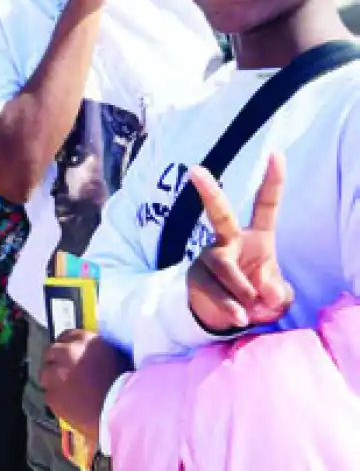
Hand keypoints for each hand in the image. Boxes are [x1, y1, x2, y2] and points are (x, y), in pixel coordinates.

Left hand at [41, 330, 131, 442]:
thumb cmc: (126, 385)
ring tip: (67, 391)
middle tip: (66, 375)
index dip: (67, 348)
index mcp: (85, 340)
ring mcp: (56, 373)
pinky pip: (49, 394)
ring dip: (53, 380)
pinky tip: (69, 404)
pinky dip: (57, 399)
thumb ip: (96, 351)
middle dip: (56, 363)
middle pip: (52, 353)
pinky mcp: (52, 394)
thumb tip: (88, 355)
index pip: (67, 336)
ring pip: (46, 374)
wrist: (123, 410)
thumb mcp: (114, 357)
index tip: (69, 356)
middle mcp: (66, 352)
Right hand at [187, 153, 293, 331]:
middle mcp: (229, 241)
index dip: (273, 181)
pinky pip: (214, 290)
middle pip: (219, 214)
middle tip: (195, 170)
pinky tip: (240, 317)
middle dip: (209, 191)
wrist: (225, 319)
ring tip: (251, 308)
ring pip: (223, 265)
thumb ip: (278, 291)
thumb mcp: (276, 296)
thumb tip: (264, 289)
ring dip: (241, 288)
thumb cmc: (256, 297)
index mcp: (255, 237)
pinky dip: (230, 306)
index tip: (276, 154)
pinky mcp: (196, 278)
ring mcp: (209, 258)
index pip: (265, 205)